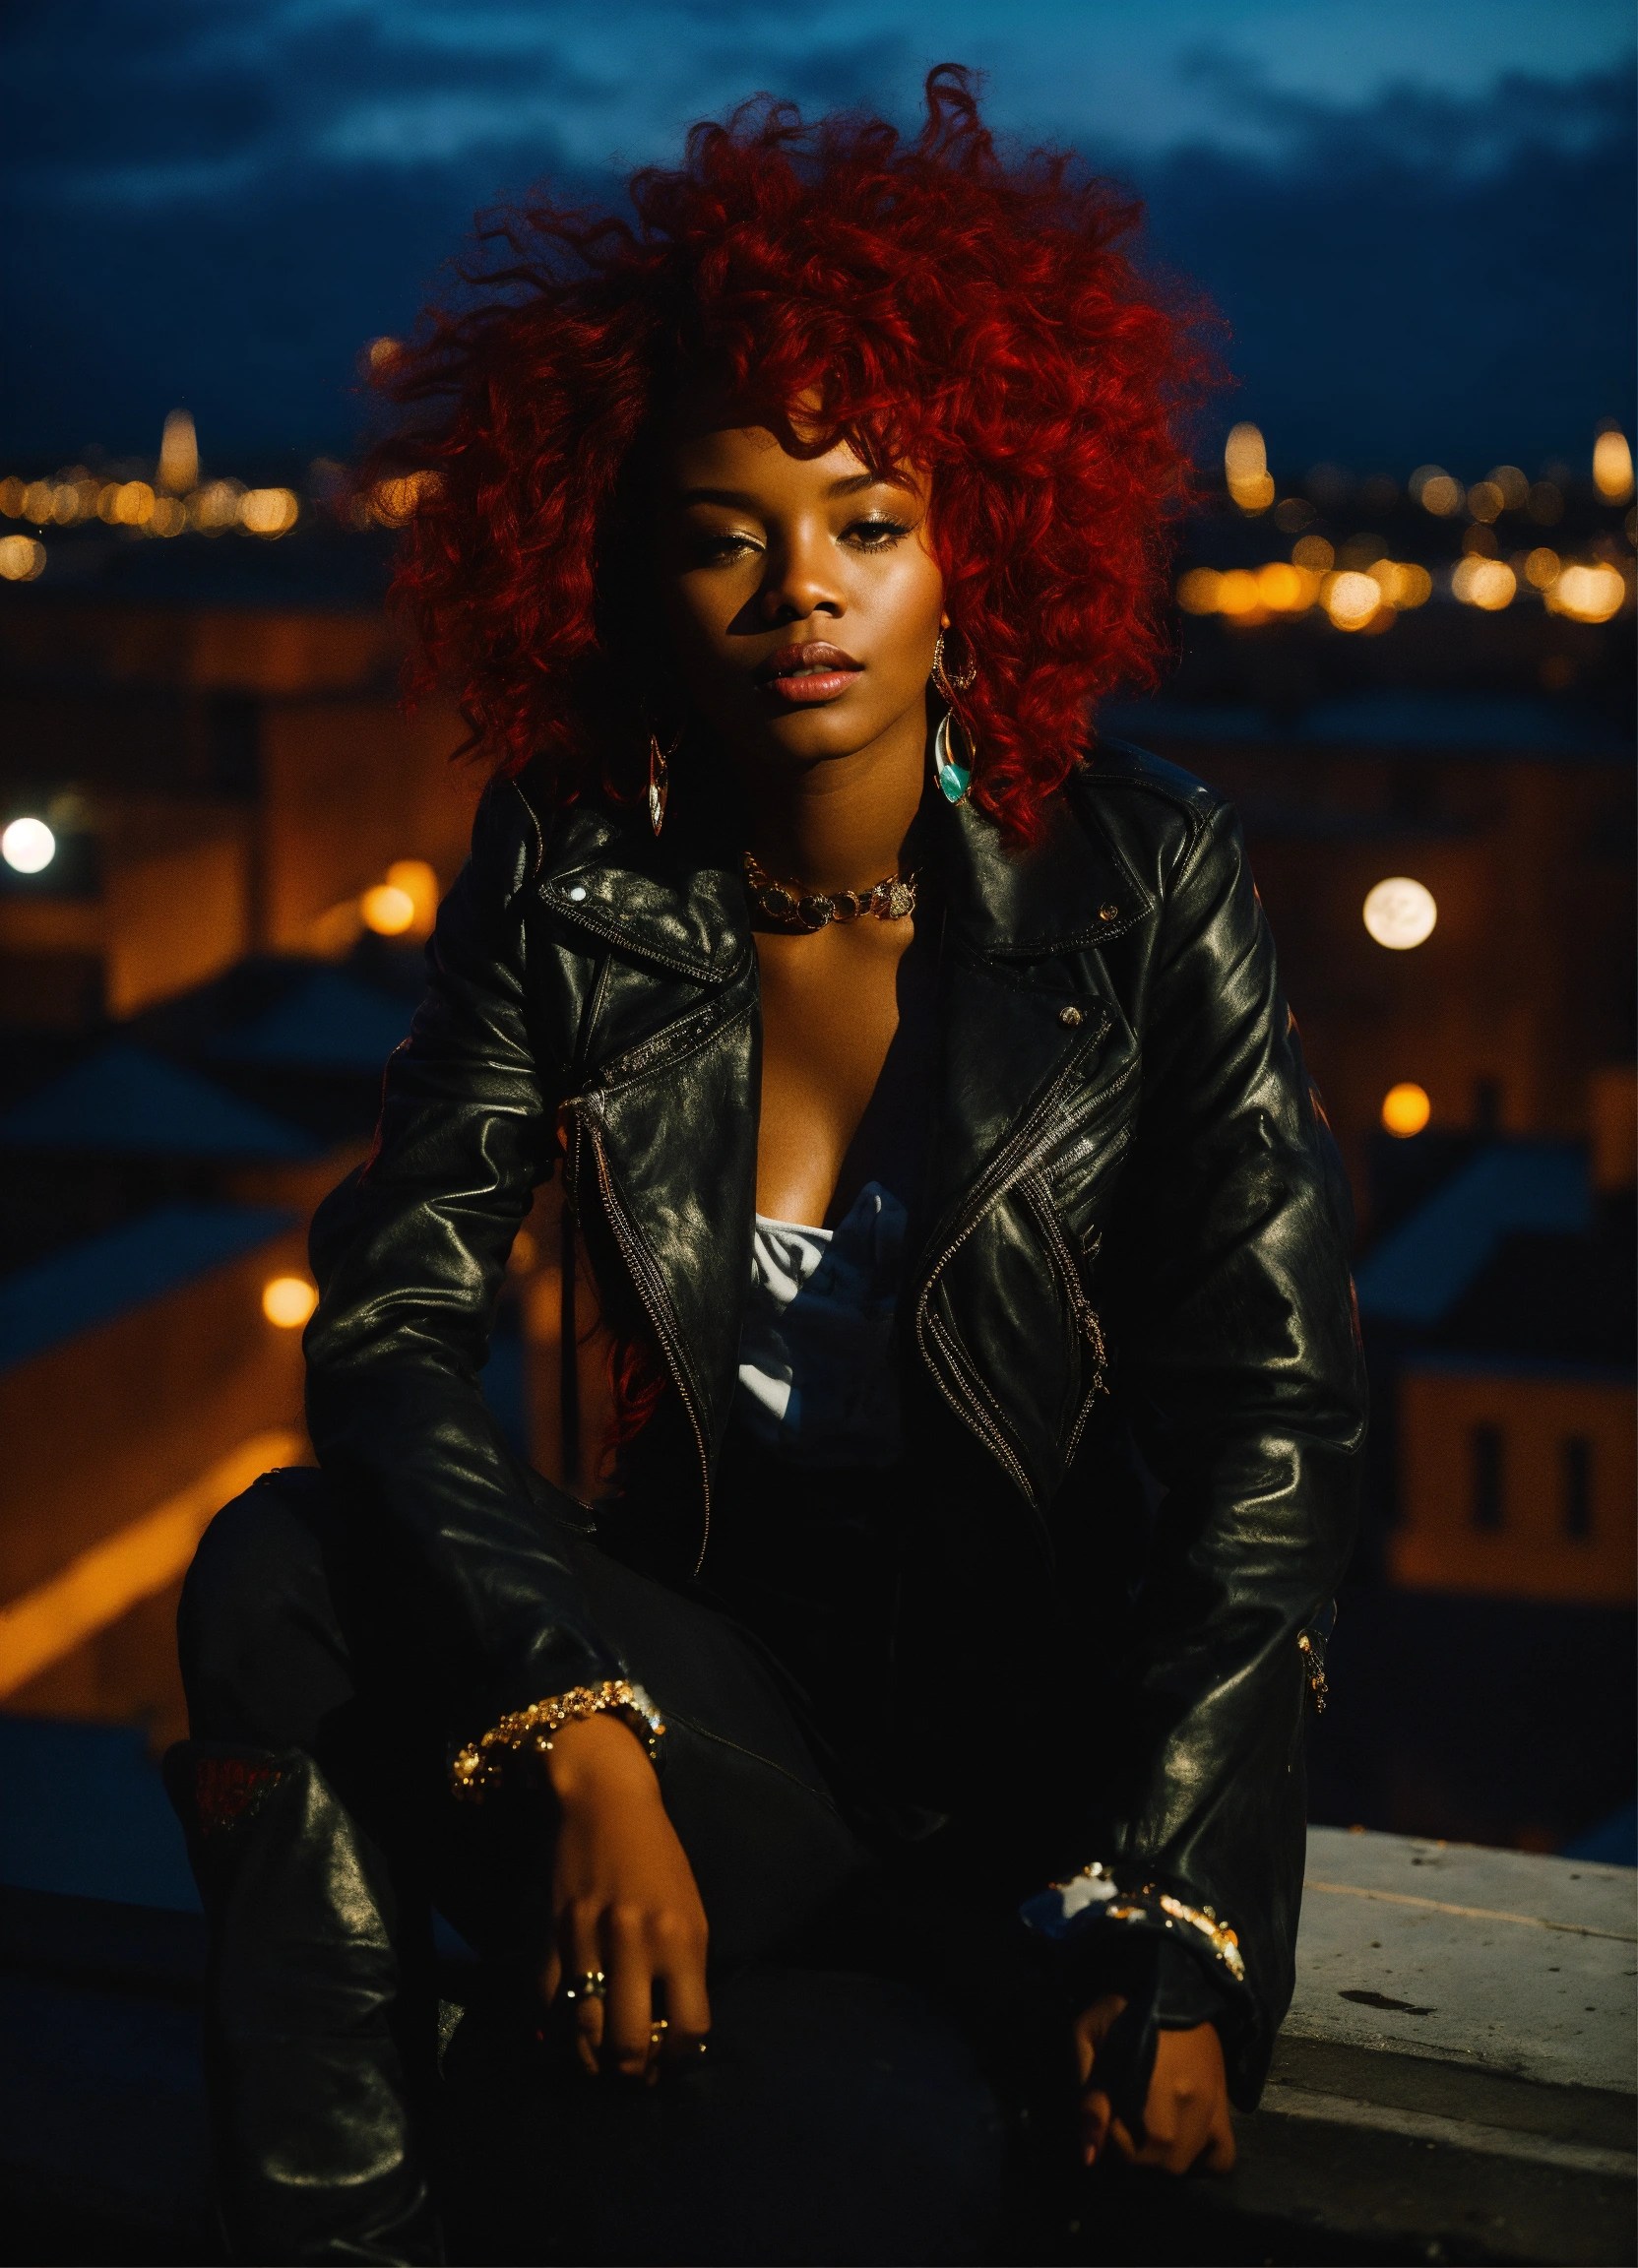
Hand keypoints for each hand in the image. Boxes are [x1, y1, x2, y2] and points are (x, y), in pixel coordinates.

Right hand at [538, 1713, 709, 2080]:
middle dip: (632, 2072)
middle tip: (632, 2071)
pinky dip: (554, 2029)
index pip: (689, 2028)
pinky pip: (548, 2004)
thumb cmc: (658, 1857)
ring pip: (585, 2034)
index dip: (680, 2057)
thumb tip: (672, 2034)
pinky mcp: (551, 1935)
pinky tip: (564, 2033)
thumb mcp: (690, 1910)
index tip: (670, 2057)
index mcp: (682, 1938)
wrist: (605, 1802)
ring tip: (600, 2062)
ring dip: (592, 2060)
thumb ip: (685, 1970)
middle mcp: (636, 1944)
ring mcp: (589, 1941)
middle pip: (631, 2044)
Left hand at [1074, 1993, 1235, 2174]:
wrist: (1169, 1981)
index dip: (1112, 2143)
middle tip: (1123, 2123)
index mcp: (1152, 2084)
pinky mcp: (1224, 2105)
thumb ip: (1087, 2097)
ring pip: (1185, 2161)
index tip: (1104, 2119)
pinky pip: (1223, 2156)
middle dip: (1135, 2153)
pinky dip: (1203, 2161)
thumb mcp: (1087, 2037)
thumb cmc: (1121, 2008)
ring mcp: (1210, 2106)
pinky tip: (1181, 2143)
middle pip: (1161, 2160)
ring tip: (1146, 2130)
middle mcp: (1187, 2101)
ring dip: (1162, 2158)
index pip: (1131, 2149)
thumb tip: (1089, 2156)